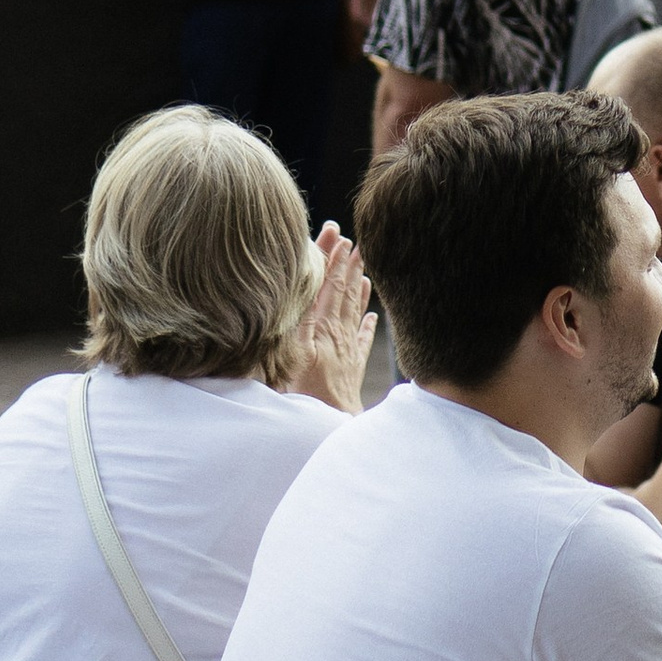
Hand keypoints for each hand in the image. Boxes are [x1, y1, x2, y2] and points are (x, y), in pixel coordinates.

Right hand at [289, 224, 374, 413]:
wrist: (328, 423)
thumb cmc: (302, 395)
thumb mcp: (288, 358)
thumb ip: (294, 325)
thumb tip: (297, 293)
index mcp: (319, 329)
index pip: (326, 287)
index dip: (331, 261)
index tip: (338, 237)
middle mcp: (336, 335)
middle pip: (342, 293)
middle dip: (346, 264)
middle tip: (353, 240)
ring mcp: (347, 350)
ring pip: (353, 310)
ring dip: (357, 286)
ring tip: (363, 266)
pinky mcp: (353, 366)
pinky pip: (362, 338)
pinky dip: (367, 324)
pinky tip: (373, 315)